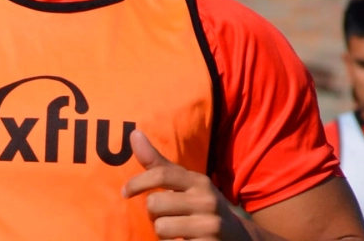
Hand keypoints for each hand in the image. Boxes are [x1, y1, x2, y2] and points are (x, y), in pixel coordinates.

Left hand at [122, 130, 237, 239]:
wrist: (238, 237)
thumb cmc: (201, 205)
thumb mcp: (185, 184)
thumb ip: (158, 164)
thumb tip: (134, 133)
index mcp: (198, 181)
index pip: (162, 174)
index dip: (138, 182)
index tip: (125, 192)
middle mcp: (206, 201)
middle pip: (155, 204)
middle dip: (153, 213)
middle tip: (164, 216)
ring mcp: (209, 226)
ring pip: (161, 227)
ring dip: (161, 232)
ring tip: (175, 230)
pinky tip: (183, 240)